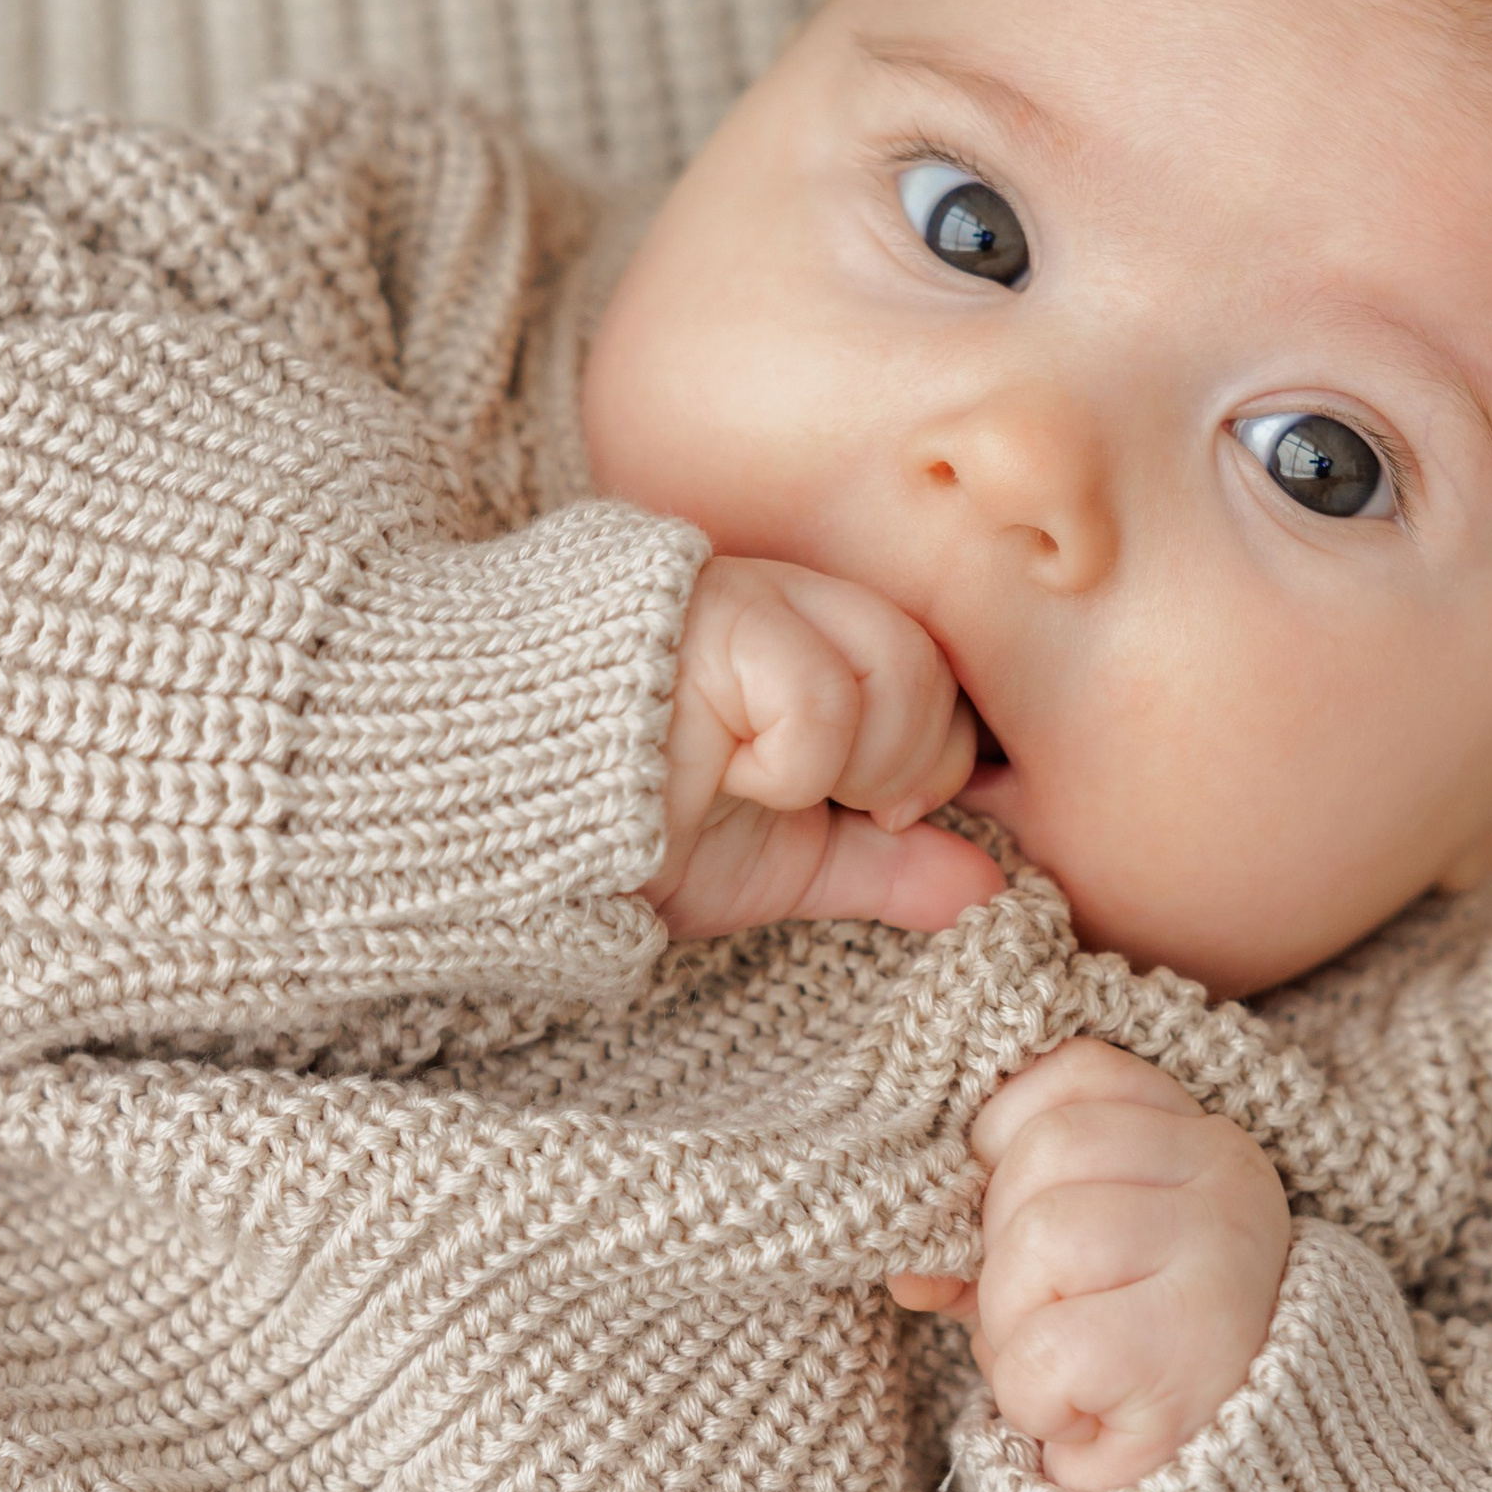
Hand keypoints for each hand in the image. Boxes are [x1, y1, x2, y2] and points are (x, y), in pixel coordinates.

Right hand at [647, 557, 1003, 939]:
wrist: (504, 814)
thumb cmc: (630, 828)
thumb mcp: (778, 858)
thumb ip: (883, 864)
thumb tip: (987, 893)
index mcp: (810, 636)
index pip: (937, 673)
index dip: (935, 758)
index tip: (882, 815)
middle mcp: (786, 598)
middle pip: (929, 665)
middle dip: (909, 765)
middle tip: (842, 807)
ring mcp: (748, 598)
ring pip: (896, 669)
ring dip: (853, 763)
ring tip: (768, 786)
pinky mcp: (711, 620)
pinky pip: (820, 698)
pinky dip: (792, 766)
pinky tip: (721, 771)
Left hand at [891, 1040, 1291, 1491]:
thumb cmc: (1131, 1368)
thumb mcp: (1059, 1279)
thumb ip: (981, 1239)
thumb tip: (901, 1261)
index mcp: (1199, 1137)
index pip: (1075, 1074)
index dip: (1005, 1140)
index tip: (1001, 1215)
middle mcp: (1226, 1176)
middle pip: (1042, 1153)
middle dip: (1002, 1251)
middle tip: (1046, 1321)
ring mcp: (1221, 1253)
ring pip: (1042, 1238)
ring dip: (1015, 1326)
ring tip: (1063, 1370)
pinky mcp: (1196, 1343)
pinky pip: (1047, 1347)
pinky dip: (1033, 1397)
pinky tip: (1078, 1414)